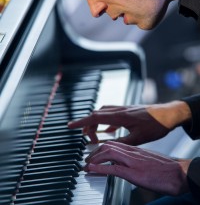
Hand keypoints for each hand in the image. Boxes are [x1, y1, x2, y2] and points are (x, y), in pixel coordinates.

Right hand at [68, 101, 190, 144]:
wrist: (168, 114)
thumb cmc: (156, 125)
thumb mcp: (138, 138)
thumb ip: (121, 142)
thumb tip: (107, 147)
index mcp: (120, 116)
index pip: (95, 117)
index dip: (81, 122)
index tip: (70, 126)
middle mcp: (120, 110)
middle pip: (97, 114)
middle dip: (88, 125)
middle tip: (86, 138)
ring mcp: (124, 109)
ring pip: (104, 112)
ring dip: (96, 122)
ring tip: (95, 134)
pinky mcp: (128, 110)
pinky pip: (112, 114)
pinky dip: (106, 121)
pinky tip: (109, 130)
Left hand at [84, 141, 190, 195]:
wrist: (178, 172)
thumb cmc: (163, 168)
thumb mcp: (145, 161)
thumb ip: (132, 160)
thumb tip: (120, 164)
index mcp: (134, 149)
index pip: (113, 144)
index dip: (100, 149)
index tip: (93, 155)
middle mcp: (131, 152)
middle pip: (108, 146)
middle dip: (94, 152)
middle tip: (86, 160)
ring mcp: (132, 161)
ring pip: (108, 153)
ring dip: (94, 158)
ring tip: (86, 165)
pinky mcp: (134, 173)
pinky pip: (113, 168)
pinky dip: (99, 168)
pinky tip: (91, 170)